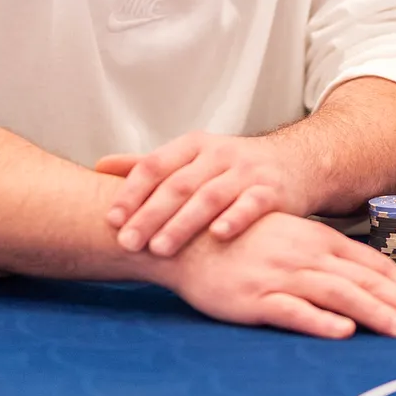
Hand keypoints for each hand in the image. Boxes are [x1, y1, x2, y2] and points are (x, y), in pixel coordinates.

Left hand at [97, 132, 309, 256]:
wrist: (296, 163)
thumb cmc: (233, 167)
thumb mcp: (192, 158)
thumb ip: (149, 164)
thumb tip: (99, 166)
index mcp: (193, 146)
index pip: (155, 165)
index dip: (131, 192)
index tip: (111, 219)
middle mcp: (219, 154)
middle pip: (178, 184)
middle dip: (150, 215)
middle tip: (127, 242)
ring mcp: (246, 171)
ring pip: (210, 196)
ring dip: (183, 223)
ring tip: (160, 248)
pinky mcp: (272, 190)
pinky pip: (252, 204)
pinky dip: (235, 218)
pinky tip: (218, 236)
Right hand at [163, 211, 395, 338]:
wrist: (187, 236)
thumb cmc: (244, 240)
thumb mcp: (292, 238)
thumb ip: (326, 257)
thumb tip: (364, 277)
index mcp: (320, 241)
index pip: (373, 265)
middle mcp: (308, 256)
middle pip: (365, 281)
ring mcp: (282, 276)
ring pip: (338, 294)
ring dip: (374, 313)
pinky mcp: (255, 297)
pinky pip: (292, 310)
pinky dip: (318, 320)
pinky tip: (341, 331)